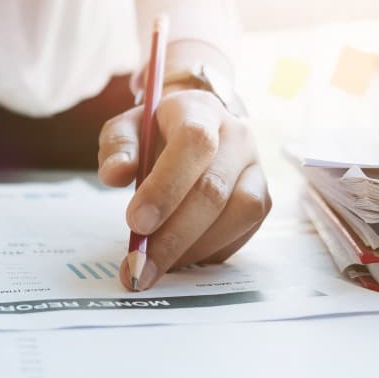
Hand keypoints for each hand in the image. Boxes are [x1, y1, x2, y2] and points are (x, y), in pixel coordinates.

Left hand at [98, 88, 270, 290]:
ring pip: (238, 214)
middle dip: (172, 235)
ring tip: (154, 267)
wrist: (194, 128)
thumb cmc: (156, 133)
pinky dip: (208, 253)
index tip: (136, 223)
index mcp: (202, 110)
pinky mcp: (262, 201)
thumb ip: (117, 148)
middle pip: (214, 189)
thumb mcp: (127, 129)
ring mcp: (256, 170)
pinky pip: (243, 233)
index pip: (194, 142)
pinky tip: (178, 260)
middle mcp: (238, 137)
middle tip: (137, 266)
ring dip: (193, 248)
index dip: (166, 186)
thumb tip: (115, 174)